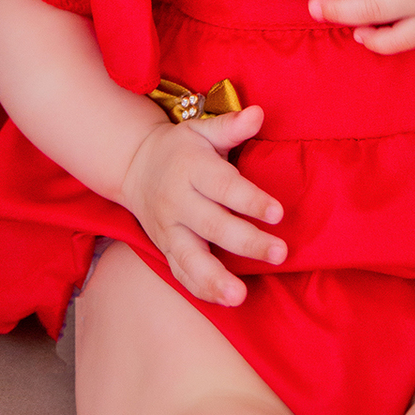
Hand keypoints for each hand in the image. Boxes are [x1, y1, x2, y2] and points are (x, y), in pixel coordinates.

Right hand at [119, 104, 285, 305]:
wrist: (135, 165)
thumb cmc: (181, 147)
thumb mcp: (202, 129)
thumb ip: (231, 126)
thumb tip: (258, 113)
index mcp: (191, 168)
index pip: (224, 187)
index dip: (251, 200)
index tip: (278, 213)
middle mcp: (178, 201)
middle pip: (213, 225)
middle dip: (247, 242)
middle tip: (280, 253)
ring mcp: (169, 229)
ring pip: (190, 258)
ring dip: (215, 279)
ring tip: (240, 296)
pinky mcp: (165, 248)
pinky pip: (181, 273)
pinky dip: (201, 289)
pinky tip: (225, 301)